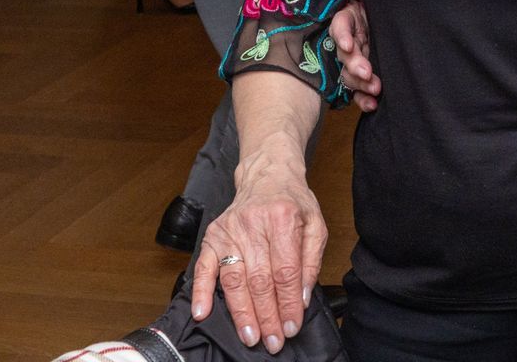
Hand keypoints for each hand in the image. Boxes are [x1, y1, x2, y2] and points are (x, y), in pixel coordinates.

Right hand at [189, 150, 325, 354]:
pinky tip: (202, 313)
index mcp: (283, 219)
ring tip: (249, 336)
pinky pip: (203, 267)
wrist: (267, 175)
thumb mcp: (315, 224)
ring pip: (234, 279)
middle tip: (272, 341)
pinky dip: (201, 291)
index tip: (292, 326)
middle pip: (260, 280)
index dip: (289, 303)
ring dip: (241, 312)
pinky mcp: (212, 236)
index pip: (286, 271)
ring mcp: (229, 231)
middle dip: (267, 315)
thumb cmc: (293, 203)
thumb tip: (303, 297)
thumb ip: (311, 260)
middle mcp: (253, 225)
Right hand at [328, 0, 380, 112]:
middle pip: (345, 55)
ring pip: (350, 74)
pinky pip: (360, 90)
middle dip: (353, 64)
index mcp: (351, 20)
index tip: (348, 45)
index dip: (342, 35)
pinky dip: (364, 99)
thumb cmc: (385, 6)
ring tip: (375, 88)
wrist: (402, 20)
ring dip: (360, 83)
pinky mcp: (365, 75)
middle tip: (366, 72)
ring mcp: (357, 59)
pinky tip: (371, 105)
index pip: (341, 26)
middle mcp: (351, 41)